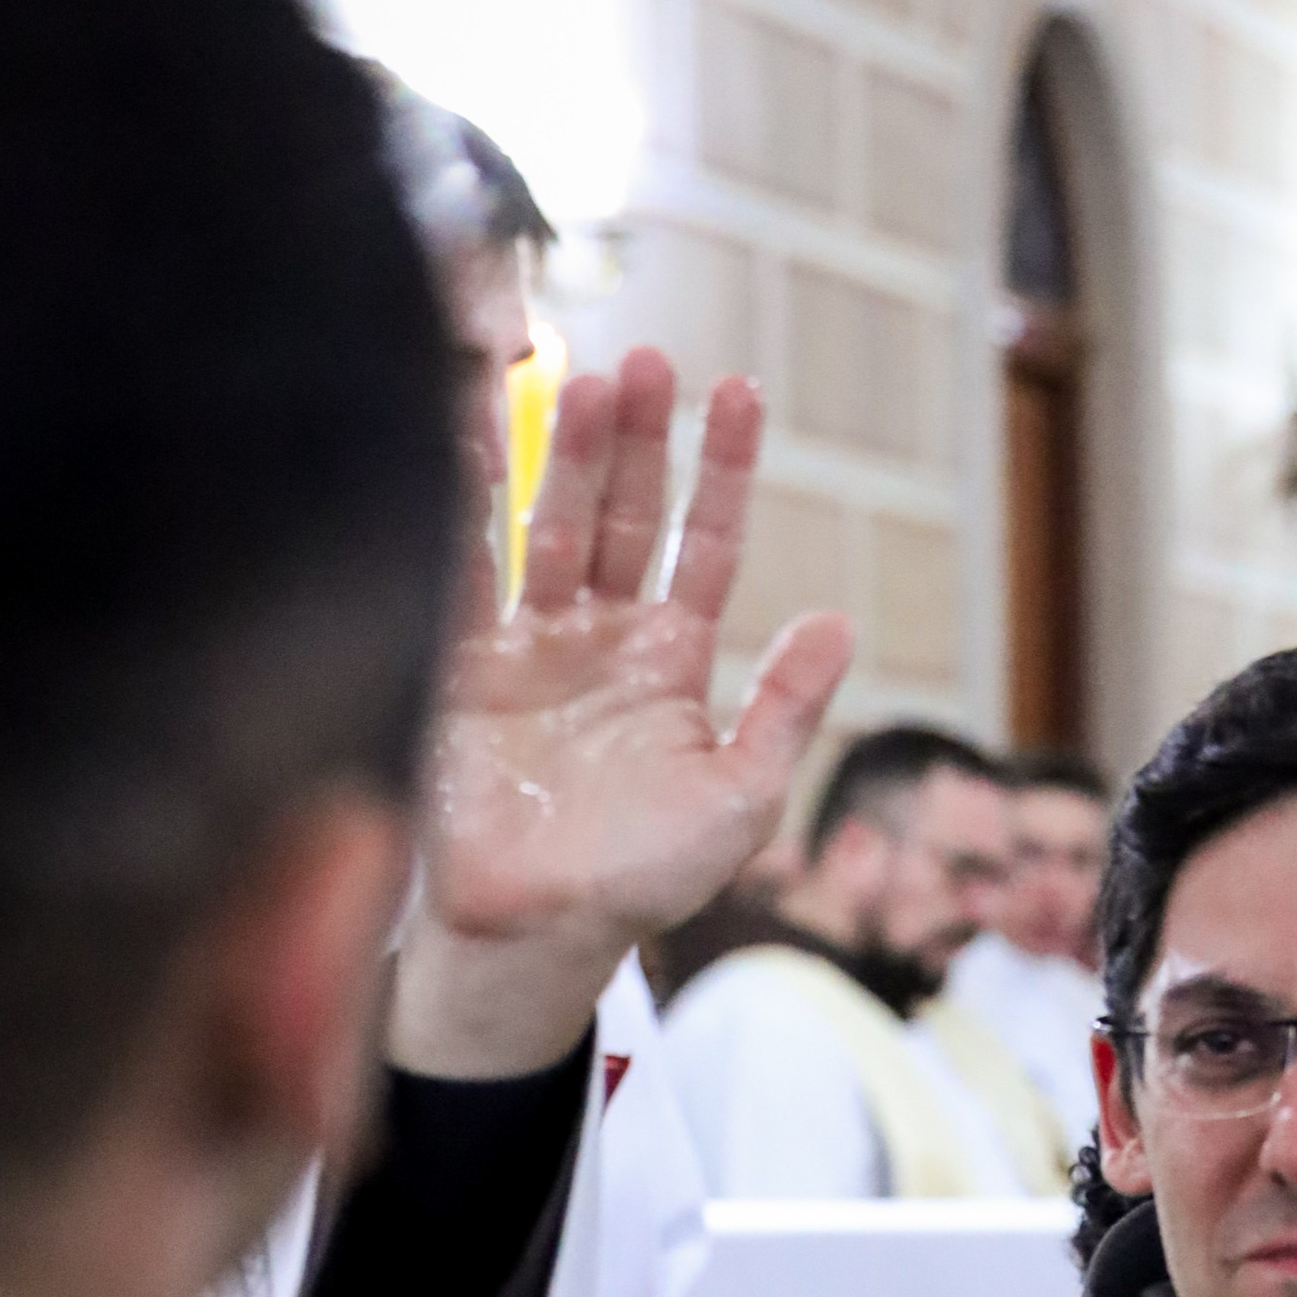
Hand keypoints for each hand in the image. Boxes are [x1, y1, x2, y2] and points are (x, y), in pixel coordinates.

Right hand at [395, 356, 850, 1073]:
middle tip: (651, 362)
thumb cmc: (643, 879)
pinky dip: (464, 506)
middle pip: (624, 514)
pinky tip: (470, 437)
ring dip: (566, 455)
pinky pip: (462, 571)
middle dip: (639, 439)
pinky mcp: (456, 666)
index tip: (739, 391)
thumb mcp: (739, 798)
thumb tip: (840, 621)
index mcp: (667, 659)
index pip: (704, 544)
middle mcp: (597, 636)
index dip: (723, 471)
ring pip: (550, 525)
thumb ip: (784, 710)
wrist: (537, 934)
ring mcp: (525, 644)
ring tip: (588, 381)